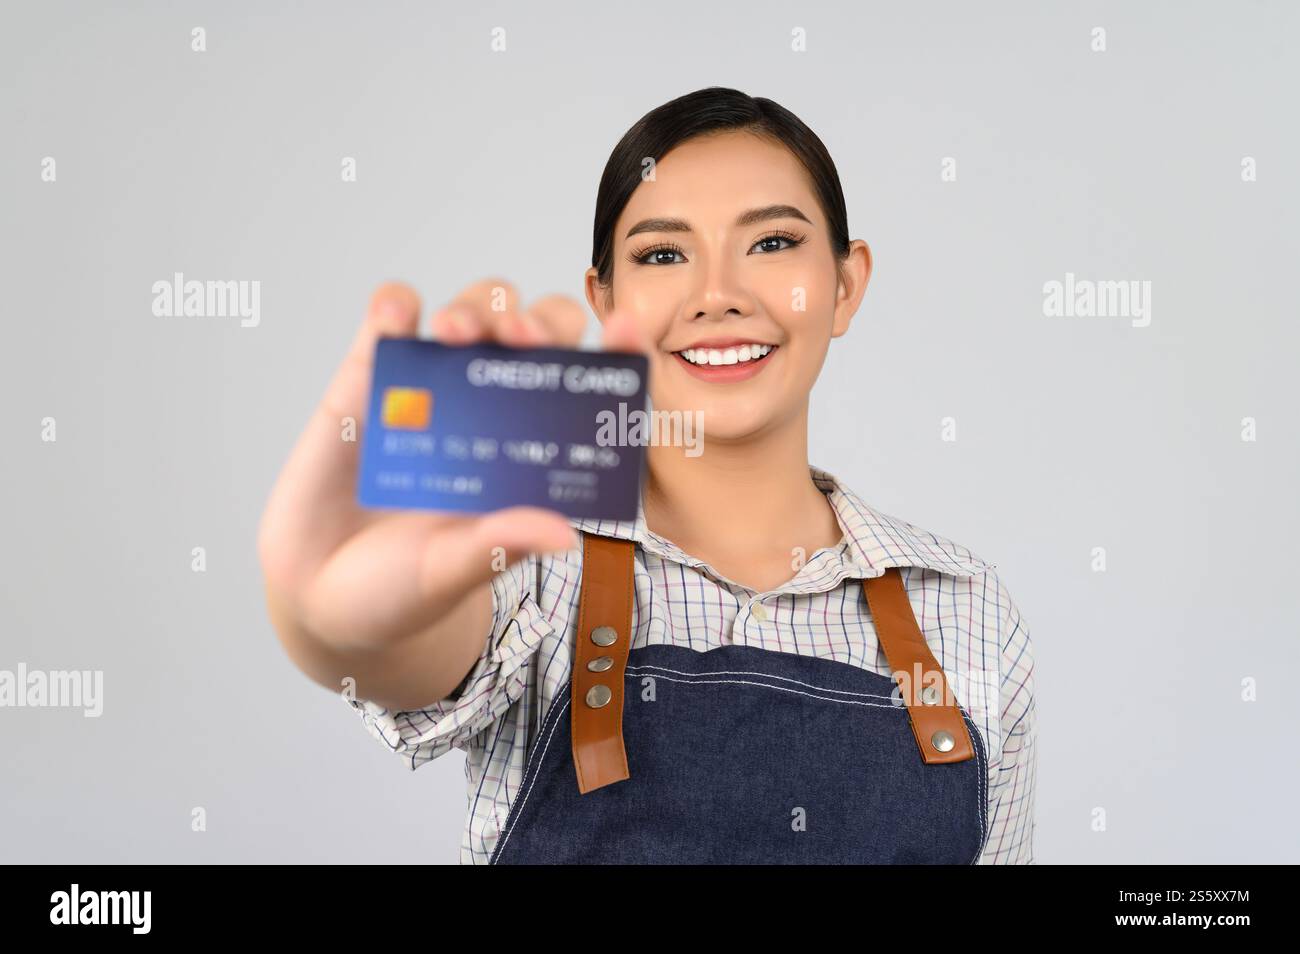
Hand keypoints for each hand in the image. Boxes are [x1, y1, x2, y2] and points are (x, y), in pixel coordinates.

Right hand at [256, 278, 648, 654]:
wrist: (316, 597)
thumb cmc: (400, 590)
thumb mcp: (451, 574)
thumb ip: (498, 545)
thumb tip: (563, 533)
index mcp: (531, 456)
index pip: (589, 392)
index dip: (614, 355)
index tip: (625, 332)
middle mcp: (492, 412)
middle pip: (536, 335)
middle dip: (539, 322)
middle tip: (522, 339)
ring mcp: (434, 388)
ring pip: (475, 312)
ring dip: (476, 308)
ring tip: (456, 332)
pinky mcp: (370, 378)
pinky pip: (390, 321)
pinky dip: (396, 304)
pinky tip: (396, 316)